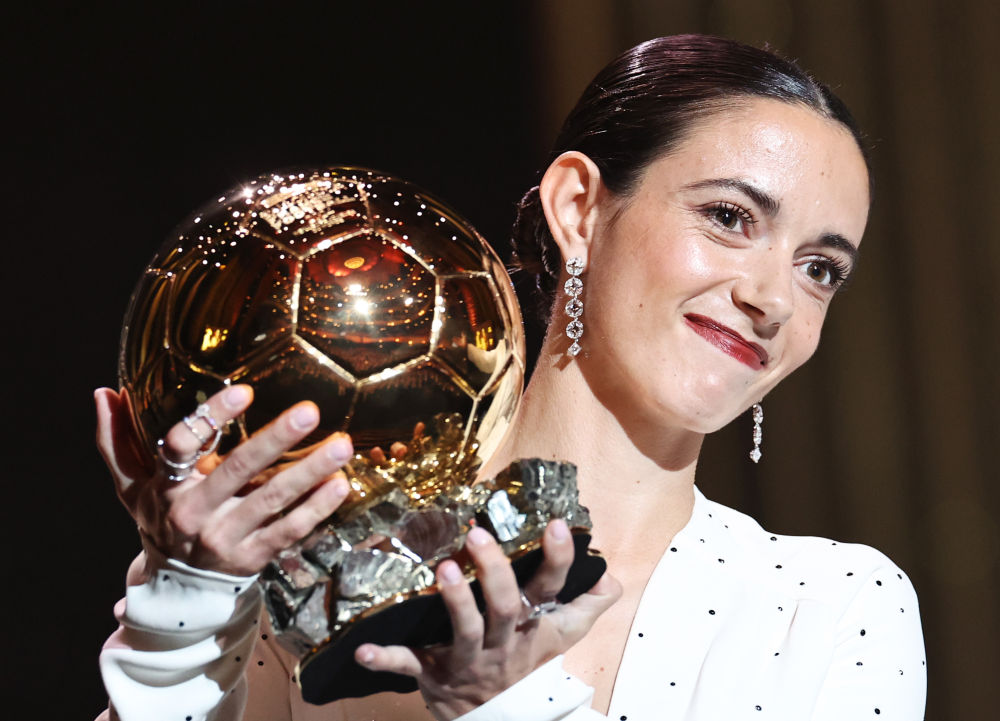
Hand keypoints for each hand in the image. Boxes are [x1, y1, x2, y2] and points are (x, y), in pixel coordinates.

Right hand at [94, 385, 352, 574]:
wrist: (177, 587)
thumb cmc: (160, 517)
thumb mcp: (131, 485)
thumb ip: (116, 440)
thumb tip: (103, 391)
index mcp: (165, 487)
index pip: (182, 447)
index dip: (210, 418)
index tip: (243, 392)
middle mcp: (195, 513)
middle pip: (237, 472)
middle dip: (275, 440)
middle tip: (309, 411)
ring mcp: (227, 537)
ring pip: (272, 500)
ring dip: (309, 471)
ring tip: (341, 445)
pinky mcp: (255, 556)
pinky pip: (290, 530)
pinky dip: (317, 508)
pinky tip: (339, 483)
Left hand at [354, 520, 621, 719]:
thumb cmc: (526, 664)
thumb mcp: (562, 635)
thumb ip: (587, 603)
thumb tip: (610, 575)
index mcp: (531, 625)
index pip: (551, 589)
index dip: (558, 559)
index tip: (557, 524)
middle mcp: (501, 641)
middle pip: (504, 607)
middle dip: (494, 573)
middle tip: (478, 535)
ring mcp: (466, 659)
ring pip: (464, 632)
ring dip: (454, 603)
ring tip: (443, 570)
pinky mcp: (432, 673)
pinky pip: (408, 666)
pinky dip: (385, 659)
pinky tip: (363, 648)